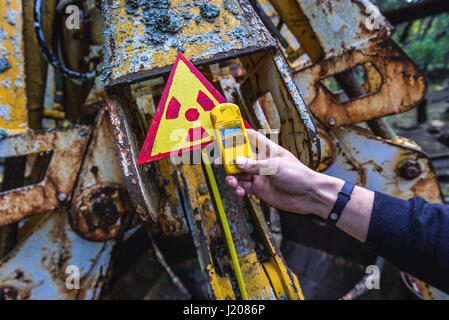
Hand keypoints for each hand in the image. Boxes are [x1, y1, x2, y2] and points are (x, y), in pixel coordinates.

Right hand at [213, 129, 343, 216]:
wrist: (309, 196)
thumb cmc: (299, 175)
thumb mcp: (275, 167)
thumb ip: (255, 165)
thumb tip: (237, 162)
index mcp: (268, 150)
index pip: (250, 138)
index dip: (237, 135)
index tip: (223, 135)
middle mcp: (261, 162)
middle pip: (239, 158)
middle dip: (228, 160)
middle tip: (217, 163)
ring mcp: (259, 176)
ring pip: (239, 174)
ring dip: (232, 177)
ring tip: (232, 182)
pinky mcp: (259, 189)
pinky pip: (243, 187)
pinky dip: (238, 189)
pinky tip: (239, 191)